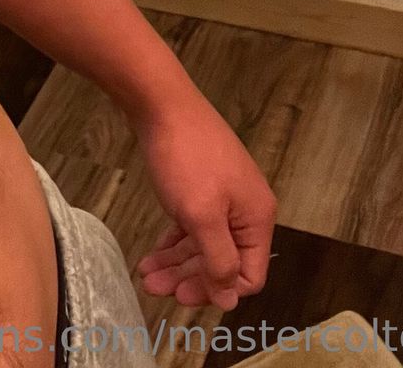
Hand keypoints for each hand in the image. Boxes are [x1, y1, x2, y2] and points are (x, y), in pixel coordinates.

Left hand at [131, 90, 275, 310]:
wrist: (161, 102)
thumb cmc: (185, 158)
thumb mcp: (201, 216)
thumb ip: (219, 261)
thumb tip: (232, 301)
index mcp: (256, 217)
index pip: (250, 275)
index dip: (218, 290)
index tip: (182, 296)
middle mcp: (245, 208)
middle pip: (223, 260)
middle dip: (190, 277)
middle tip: (154, 286)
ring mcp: (223, 193)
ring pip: (204, 242)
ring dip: (177, 262)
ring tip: (146, 274)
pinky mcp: (201, 182)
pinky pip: (193, 223)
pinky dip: (175, 239)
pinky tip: (155, 253)